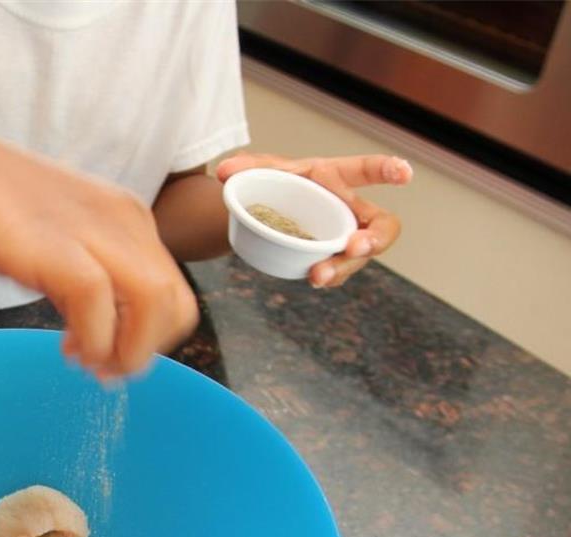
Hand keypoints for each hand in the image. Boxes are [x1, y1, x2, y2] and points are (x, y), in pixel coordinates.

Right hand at [0, 135, 198, 377]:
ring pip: (153, 302)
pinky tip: (70, 349)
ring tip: (90, 363)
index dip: (153, 338)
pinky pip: (98, 303)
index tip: (114, 354)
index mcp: (128, 221)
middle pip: (175, 303)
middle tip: (106, 370)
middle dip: (147, 351)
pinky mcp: (57, 247)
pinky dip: (93, 341)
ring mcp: (93, 232)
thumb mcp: (63, 239)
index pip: (175, 292)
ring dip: (128, 352)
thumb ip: (89, 278)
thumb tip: (99, 333)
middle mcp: (123, 223)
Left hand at [216, 153, 412, 287]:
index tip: (404, 173)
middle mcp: (349, 209)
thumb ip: (247, 166)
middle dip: (375, 239)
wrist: (264, 209)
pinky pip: (339, 270)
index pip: (367, 170)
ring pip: (359, 256)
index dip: (387, 170)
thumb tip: (225, 172)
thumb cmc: (274, 181)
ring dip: (343, 267)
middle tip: (355, 247)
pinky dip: (329, 275)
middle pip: (381, 226)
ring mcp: (344, 236)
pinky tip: (313, 278)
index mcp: (336, 178)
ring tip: (318, 276)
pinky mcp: (332, 258)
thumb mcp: (261, 170)